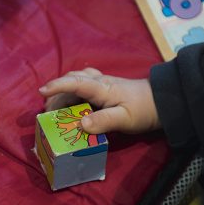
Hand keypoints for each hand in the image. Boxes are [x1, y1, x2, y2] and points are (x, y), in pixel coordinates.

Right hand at [39, 68, 160, 133]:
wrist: (161, 102)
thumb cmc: (143, 109)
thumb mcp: (124, 119)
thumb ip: (103, 121)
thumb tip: (81, 124)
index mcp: (102, 88)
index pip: (76, 82)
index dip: (58, 86)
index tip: (42, 91)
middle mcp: (99, 82)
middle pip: (72, 80)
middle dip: (56, 93)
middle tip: (47, 111)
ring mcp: (101, 85)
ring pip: (76, 83)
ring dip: (63, 95)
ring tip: (55, 112)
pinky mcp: (104, 90)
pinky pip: (82, 87)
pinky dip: (71, 95)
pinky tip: (70, 107)